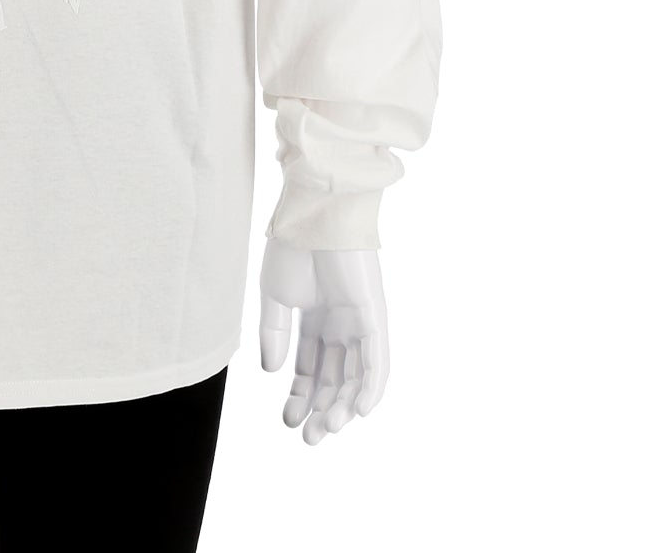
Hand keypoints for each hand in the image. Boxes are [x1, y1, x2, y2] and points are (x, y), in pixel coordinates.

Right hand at [258, 238, 387, 444]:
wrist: (313, 215)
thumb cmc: (293, 247)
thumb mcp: (274, 296)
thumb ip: (274, 334)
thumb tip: (273, 372)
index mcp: (316, 318)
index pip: (311, 368)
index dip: (300, 395)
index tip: (287, 419)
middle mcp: (341, 324)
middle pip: (336, 378)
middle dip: (321, 409)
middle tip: (308, 437)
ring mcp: (360, 322)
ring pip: (357, 376)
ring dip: (343, 406)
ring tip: (326, 428)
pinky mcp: (375, 317)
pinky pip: (379, 361)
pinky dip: (371, 388)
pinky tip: (357, 412)